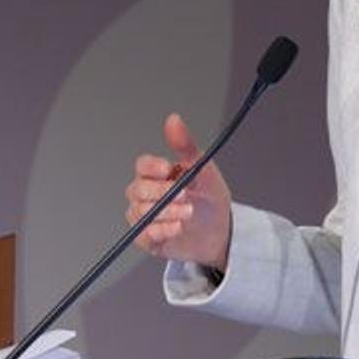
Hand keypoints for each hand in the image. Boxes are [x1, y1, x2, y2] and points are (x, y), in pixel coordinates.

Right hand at [125, 113, 232, 268]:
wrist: (221, 232)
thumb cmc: (209, 199)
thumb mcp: (203, 169)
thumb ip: (185, 145)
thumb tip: (174, 120)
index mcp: (157, 175)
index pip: (142, 166)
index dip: (152, 167)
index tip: (168, 169)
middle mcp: (146, 195)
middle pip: (137, 189)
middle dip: (161, 192)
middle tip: (185, 194)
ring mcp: (145, 217)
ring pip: (140, 212)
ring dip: (166, 212)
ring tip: (188, 212)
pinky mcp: (148, 238)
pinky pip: (144, 234)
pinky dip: (161, 230)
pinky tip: (178, 227)